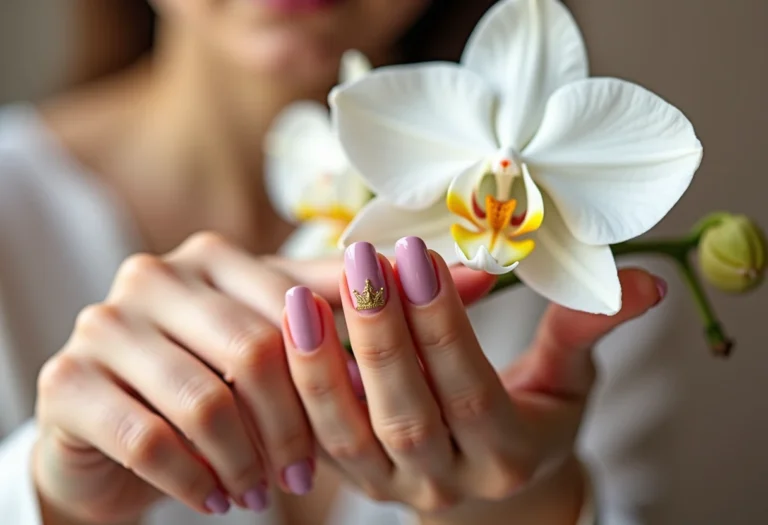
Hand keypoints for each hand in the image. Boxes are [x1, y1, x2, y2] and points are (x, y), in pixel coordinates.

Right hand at [34, 232, 343, 523]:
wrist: (109, 429)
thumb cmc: (207, 377)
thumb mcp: (269, 336)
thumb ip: (333, 303)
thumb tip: (436, 276)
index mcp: (212, 256)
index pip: (294, 306)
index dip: (332, 369)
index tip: (356, 416)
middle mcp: (155, 275)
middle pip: (253, 352)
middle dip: (290, 426)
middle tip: (303, 474)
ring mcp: (104, 323)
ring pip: (205, 401)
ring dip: (244, 461)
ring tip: (261, 492)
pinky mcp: (66, 379)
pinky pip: (149, 441)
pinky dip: (194, 481)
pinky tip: (214, 499)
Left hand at [282, 237, 663, 523]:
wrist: (491, 490)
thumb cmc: (535, 421)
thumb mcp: (567, 380)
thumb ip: (585, 330)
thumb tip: (646, 284)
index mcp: (508, 454)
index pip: (470, 390)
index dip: (444, 325)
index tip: (420, 255)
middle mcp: (447, 480)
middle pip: (406, 413)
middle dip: (381, 335)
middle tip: (363, 260)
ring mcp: (393, 486)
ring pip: (348, 436)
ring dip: (321, 366)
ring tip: (300, 297)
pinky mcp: (353, 478)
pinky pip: (314, 440)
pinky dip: (296, 391)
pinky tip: (281, 332)